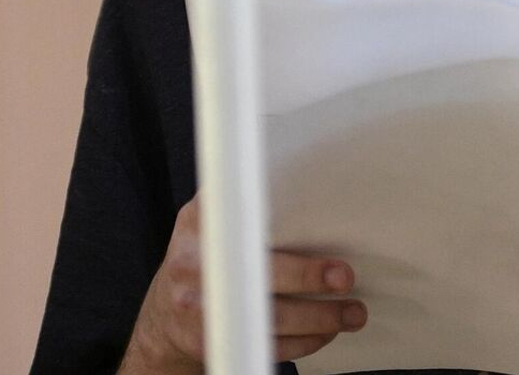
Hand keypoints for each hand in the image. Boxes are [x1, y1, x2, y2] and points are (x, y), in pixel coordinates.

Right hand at [119, 192, 367, 372]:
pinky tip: (325, 332)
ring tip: (352, 313)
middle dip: (307, 276)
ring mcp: (198, 307)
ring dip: (318, 318)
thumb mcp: (211, 218)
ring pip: (267, 317)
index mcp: (198, 221)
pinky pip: (265, 346)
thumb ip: (241, 200)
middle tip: (345, 277)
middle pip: (256, 271)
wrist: (166, 317)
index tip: (312, 222)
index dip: (269, 215)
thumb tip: (303, 172)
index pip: (237, 214)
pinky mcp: (210, 342)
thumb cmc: (205, 259)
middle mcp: (192, 263)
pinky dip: (303, 341)